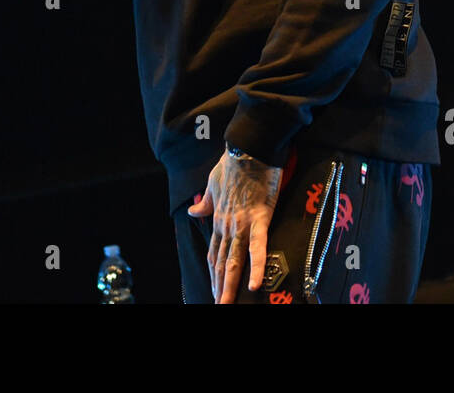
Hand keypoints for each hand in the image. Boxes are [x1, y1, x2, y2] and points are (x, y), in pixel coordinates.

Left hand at [187, 151, 281, 302]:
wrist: (247, 147)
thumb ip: (205, 201)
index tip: (212, 291)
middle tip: (218, 307)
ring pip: (234, 261)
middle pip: (221, 263)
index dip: (213, 274)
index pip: (213, 254)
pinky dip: (256, 267)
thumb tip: (193, 211)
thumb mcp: (212, 183)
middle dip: (219, 288)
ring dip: (230, 286)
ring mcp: (242, 223)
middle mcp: (227, 226)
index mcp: (218, 219)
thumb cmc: (232, 163)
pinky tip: (254, 285)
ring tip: (227, 304)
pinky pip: (258, 246)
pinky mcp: (259, 217)